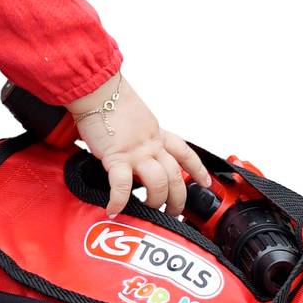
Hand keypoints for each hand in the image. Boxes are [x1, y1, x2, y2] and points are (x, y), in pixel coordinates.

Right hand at [65, 71, 209, 217]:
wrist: (97, 89)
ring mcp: (136, 152)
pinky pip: (123, 185)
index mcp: (157, 134)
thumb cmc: (110, 100)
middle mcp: (151, 144)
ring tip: (146, 210)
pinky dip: (119, 200)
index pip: (185, 153)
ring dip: (155, 201)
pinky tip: (113, 208)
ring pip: (158, 183)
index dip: (198, 169)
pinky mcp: (116, 157)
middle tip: (172, 212)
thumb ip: (140, 134)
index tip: (205, 183)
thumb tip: (134, 148)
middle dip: (178, 199)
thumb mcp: (136, 117)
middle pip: (175, 176)